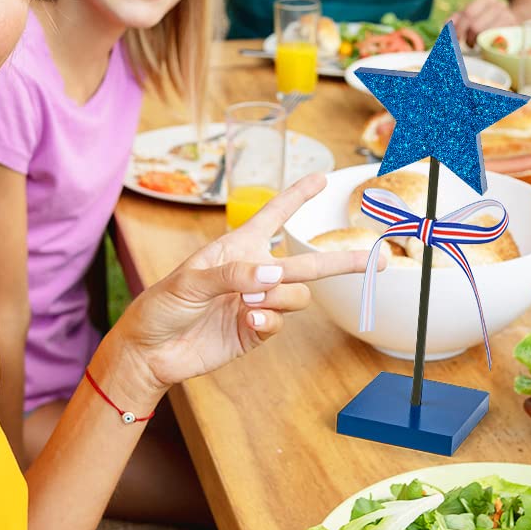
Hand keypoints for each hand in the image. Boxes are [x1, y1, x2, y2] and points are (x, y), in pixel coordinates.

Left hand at [101, 174, 370, 408]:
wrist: (150, 352)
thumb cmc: (162, 306)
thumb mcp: (190, 281)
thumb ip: (234, 274)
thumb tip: (274, 272)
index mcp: (238, 248)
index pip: (274, 215)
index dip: (297, 196)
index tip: (321, 177)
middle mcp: (254, 272)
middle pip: (307, 262)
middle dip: (342, 260)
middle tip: (380, 258)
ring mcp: (259, 302)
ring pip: (297, 295)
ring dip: (279, 297)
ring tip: (246, 304)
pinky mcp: (257, 331)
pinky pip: (281, 321)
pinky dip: (269, 319)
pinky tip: (247, 320)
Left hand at [450, 0, 517, 46]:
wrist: (516, 18)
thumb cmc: (488, 19)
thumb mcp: (473, 15)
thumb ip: (458, 18)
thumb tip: (446, 26)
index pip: (467, 14)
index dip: (458, 29)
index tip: (454, 38)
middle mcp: (499, 5)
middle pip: (475, 25)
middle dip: (466, 38)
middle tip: (465, 44)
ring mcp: (509, 18)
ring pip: (485, 34)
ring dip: (476, 43)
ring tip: (475, 44)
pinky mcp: (514, 31)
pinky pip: (495, 41)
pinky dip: (486, 45)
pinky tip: (485, 45)